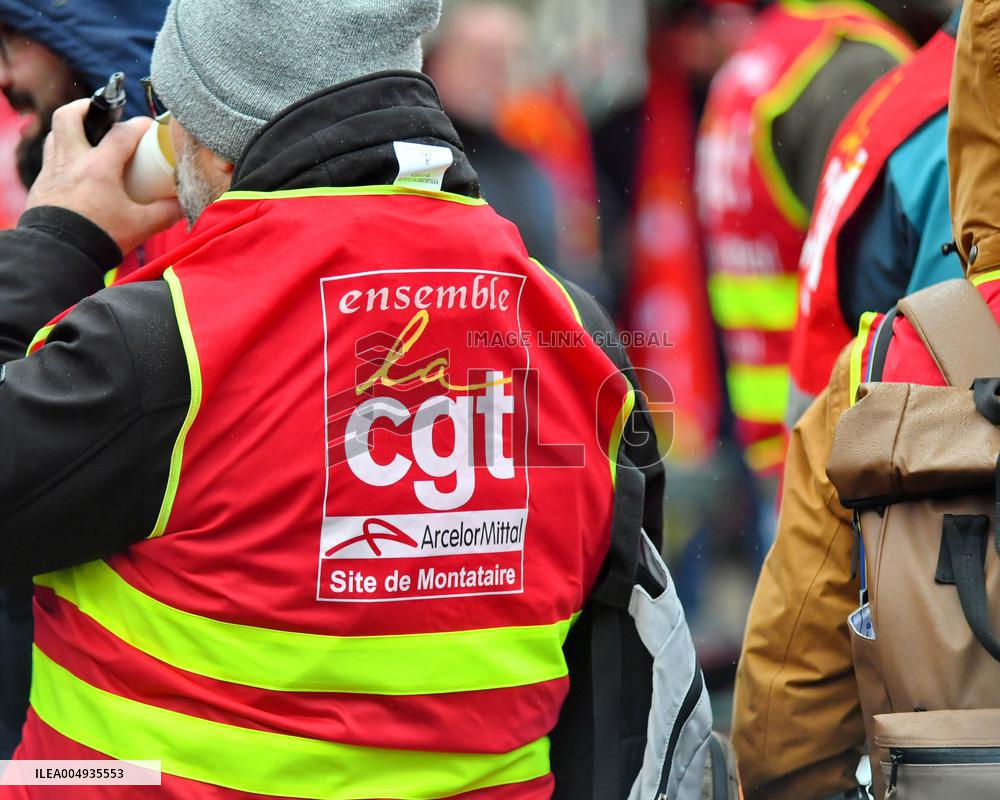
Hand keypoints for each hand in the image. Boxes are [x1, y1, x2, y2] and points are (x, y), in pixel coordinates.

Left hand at [26, 99, 182, 255]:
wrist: (60, 255)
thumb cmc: (100, 237)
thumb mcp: (141, 226)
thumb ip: (165, 213)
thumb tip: (183, 204)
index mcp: (99, 167)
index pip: (122, 133)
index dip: (140, 125)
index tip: (151, 128)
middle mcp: (72, 161)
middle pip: (71, 116)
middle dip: (88, 107)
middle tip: (104, 113)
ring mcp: (53, 171)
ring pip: (56, 133)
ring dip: (73, 129)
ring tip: (89, 136)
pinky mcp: (42, 184)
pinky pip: (50, 157)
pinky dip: (64, 153)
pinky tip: (76, 165)